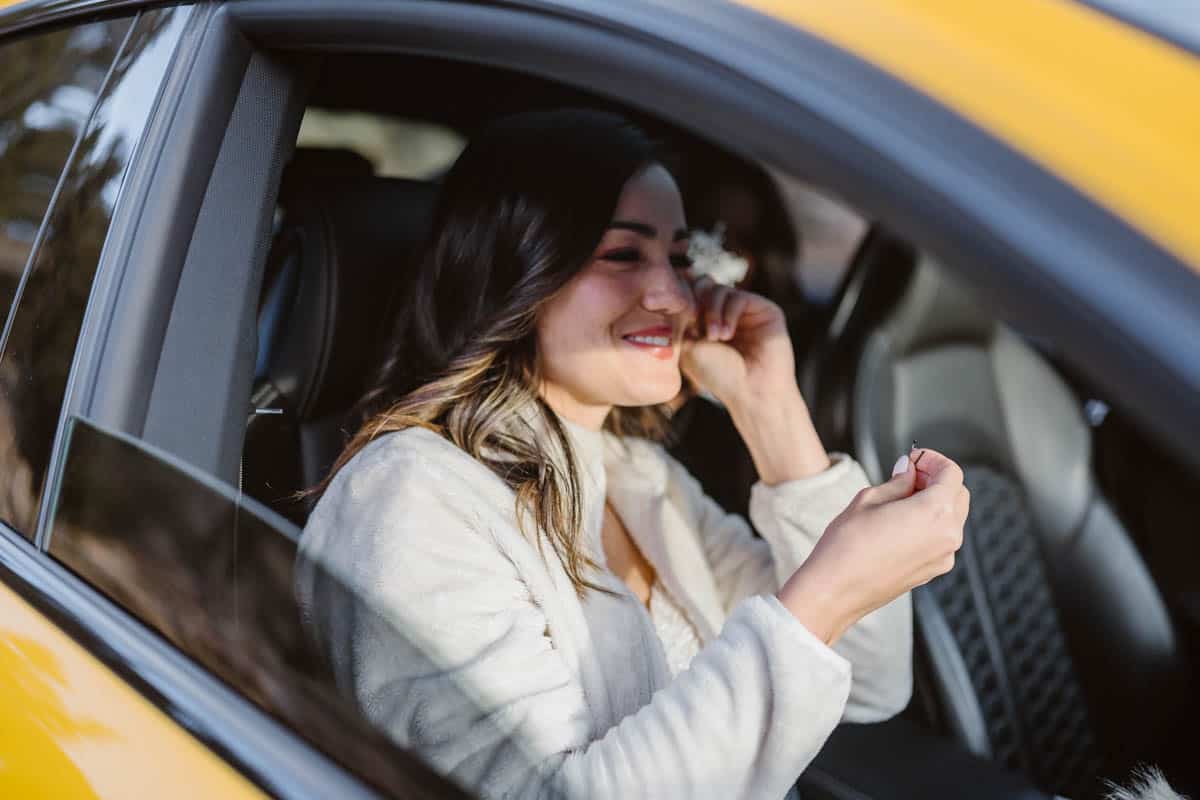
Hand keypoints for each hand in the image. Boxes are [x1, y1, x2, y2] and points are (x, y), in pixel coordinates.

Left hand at [678, 276, 794, 408]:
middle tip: (696, 325)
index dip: (682, 301)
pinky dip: (727, 314)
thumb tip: (682, 289)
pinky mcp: (763, 309)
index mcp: (707, 321)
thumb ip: (685, 316)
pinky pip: (737, 297)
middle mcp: (726, 313)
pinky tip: (726, 335)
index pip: (690, 294)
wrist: (751, 392)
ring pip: (718, 289)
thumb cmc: (719, 375)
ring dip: (711, 311)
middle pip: (703, 285)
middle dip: (695, 302)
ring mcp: (745, 310)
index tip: (680, 321)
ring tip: (714, 337)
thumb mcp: (690, 345)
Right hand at [776, 448, 968, 643]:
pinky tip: (901, 522)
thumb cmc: (846, 545)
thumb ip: (897, 482)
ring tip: (900, 498)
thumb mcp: (868, 500)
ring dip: (935, 501)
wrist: (834, 590)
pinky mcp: (933, 571)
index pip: (951, 474)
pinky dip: (930, 523)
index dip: (933, 460)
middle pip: (958, 494)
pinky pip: (942, 538)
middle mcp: (947, 536)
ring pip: (952, 517)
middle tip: (908, 474)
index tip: (915, 458)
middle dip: (936, 479)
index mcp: (935, 512)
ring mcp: (943, 557)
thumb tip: (908, 470)